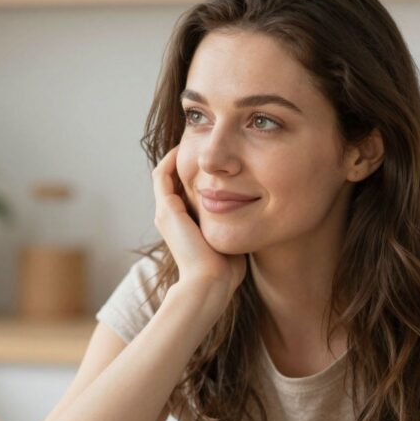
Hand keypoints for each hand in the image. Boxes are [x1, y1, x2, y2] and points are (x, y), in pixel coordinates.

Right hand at [152, 145, 246, 297]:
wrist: (210, 283)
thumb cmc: (226, 269)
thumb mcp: (231, 238)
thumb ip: (236, 224)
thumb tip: (257, 211)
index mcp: (183, 224)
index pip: (184, 189)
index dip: (197, 172)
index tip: (216, 157)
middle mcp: (169, 217)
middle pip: (173, 178)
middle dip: (188, 159)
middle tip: (204, 141)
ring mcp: (165, 213)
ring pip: (165, 173)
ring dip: (178, 154)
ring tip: (194, 137)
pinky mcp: (166, 210)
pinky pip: (163, 174)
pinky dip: (172, 158)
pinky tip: (188, 145)